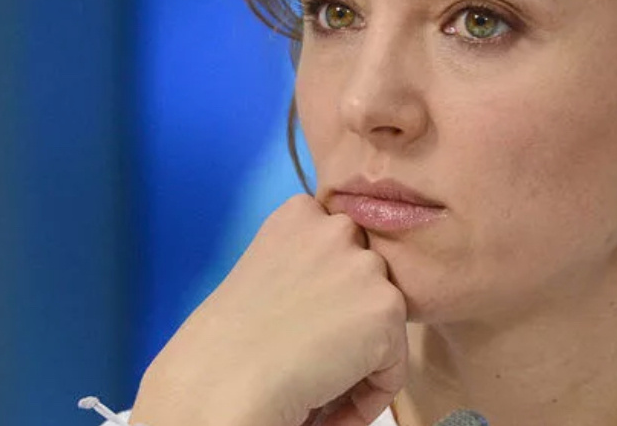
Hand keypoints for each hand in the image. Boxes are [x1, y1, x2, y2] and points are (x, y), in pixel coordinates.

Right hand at [129, 194, 407, 425]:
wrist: (223, 382)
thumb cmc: (223, 343)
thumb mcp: (264, 272)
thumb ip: (307, 267)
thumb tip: (340, 300)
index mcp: (299, 212)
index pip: (342, 247)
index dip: (330, 292)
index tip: (305, 324)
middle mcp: (337, 226)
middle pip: (368, 280)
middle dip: (349, 319)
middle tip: (315, 355)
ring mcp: (366, 265)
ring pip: (383, 323)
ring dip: (360, 358)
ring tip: (319, 384)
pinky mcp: (386, 307)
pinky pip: (394, 366)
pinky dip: (369, 395)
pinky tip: (328, 404)